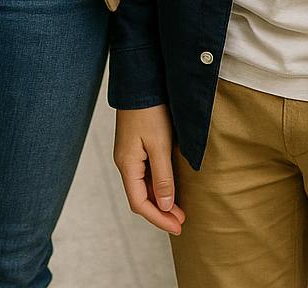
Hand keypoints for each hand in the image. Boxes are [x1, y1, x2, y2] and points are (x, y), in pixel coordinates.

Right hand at [114, 104, 185, 234]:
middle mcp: (125, 162)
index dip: (158, 219)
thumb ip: (162, 178)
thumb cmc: (150, 110)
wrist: (141, 80)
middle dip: (161, 212)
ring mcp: (129, 154)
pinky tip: (171, 187)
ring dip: (160, 199)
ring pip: (143, 186)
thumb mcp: (160, 145)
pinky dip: (158, 185)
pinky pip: (145, 173)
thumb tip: (164, 207)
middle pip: (140, 197)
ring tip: (180, 208)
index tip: (178, 227)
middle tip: (182, 220)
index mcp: (127, 165)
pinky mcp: (136, 145)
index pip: (139, 204)